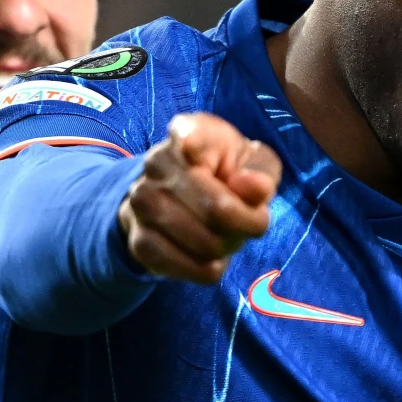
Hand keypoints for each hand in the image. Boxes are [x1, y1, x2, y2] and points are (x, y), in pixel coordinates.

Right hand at [117, 112, 281, 284]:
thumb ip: (261, 172)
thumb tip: (257, 190)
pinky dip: (208, 268)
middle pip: (217, 210)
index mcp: (189, 133)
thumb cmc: (227, 174)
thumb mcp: (253, 163)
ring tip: (225, 236)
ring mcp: (142, 203)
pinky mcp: (139, 240)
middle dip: (245, 225)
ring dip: (227, 248)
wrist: (175, 196)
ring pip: (205, 244)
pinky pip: (188, 267)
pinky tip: (209, 256)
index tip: (191, 147)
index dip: (192, 143)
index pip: (188, 134)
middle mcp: (158, 164)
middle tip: (247, 221)